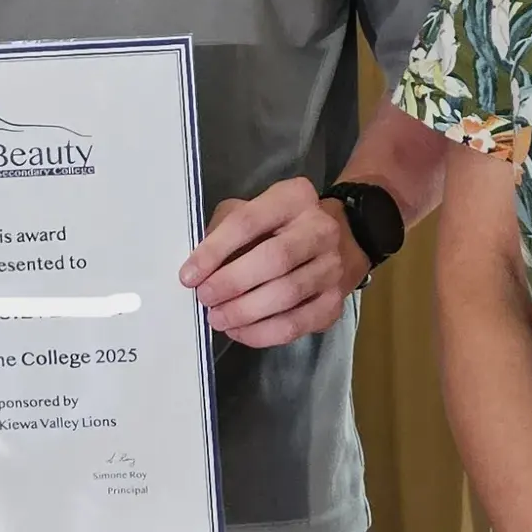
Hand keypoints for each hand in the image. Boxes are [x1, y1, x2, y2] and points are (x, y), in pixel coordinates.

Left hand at [179, 178, 370, 346]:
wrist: (342, 241)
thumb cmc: (280, 226)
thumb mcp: (251, 210)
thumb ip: (224, 229)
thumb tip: (198, 267)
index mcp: (294, 198)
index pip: (249, 222)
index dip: (215, 250)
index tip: (189, 275)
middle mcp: (321, 229)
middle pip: (274, 259)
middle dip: (233, 282)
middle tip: (205, 298)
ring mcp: (333, 267)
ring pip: (287, 294)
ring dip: (245, 311)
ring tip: (218, 318)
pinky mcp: (335, 303)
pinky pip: (297, 324)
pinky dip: (263, 333)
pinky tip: (239, 331)